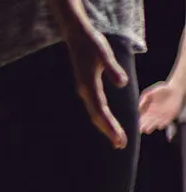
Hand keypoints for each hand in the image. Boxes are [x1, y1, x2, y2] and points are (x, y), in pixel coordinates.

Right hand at [57, 15, 129, 148]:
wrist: (77, 38)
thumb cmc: (91, 44)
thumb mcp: (104, 54)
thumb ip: (113, 69)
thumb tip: (123, 84)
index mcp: (89, 86)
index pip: (101, 111)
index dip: (110, 126)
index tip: (119, 138)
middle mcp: (85, 92)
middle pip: (97, 117)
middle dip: (109, 131)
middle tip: (120, 145)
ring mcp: (84, 90)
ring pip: (95, 113)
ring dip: (106, 126)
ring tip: (116, 139)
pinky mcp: (86, 88)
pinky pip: (95, 107)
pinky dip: (102, 117)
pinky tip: (107, 122)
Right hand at [139, 81, 185, 133]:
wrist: (176, 89)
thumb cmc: (162, 90)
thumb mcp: (150, 93)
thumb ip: (144, 100)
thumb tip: (138, 108)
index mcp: (149, 110)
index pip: (144, 119)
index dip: (140, 123)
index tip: (137, 126)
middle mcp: (156, 114)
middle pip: (149, 123)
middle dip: (145, 127)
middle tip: (141, 130)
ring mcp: (164, 115)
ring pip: (157, 123)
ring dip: (152, 127)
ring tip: (148, 130)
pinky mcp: (172, 115)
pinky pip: (167, 121)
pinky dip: (163, 124)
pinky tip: (159, 126)